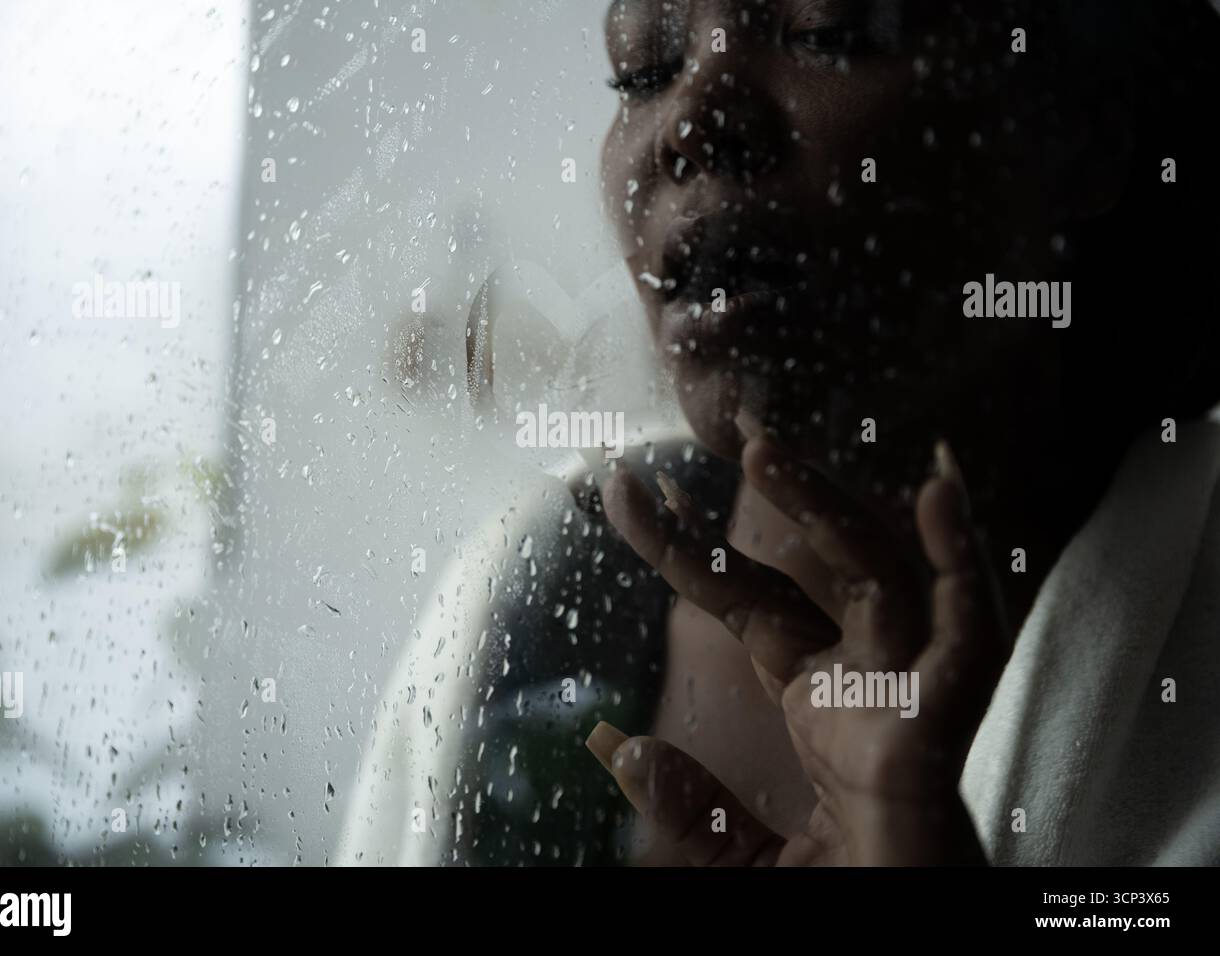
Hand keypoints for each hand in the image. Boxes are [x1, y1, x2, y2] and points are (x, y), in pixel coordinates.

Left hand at [591, 416, 1008, 864]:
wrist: (898, 944)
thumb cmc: (844, 903)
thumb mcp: (738, 861)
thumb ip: (686, 806)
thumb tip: (614, 743)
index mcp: (822, 704)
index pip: (748, 601)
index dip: (688, 547)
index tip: (631, 491)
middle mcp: (869, 684)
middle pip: (814, 569)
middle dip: (769, 498)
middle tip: (702, 432)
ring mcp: (911, 697)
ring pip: (879, 576)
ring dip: (828, 507)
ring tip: (761, 449)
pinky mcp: (949, 726)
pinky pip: (967, 632)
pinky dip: (962, 560)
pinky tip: (940, 489)